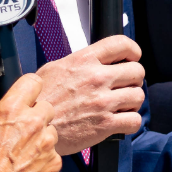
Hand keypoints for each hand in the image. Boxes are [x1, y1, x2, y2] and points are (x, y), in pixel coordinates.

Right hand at [0, 74, 61, 171]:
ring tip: (26, 152)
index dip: (30, 89)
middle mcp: (32, 123)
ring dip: (42, 138)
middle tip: (24, 130)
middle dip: (37, 115)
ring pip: (52, 131)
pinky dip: (45, 159)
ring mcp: (46, 143)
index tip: (27, 96)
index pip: (33, 82)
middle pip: (46, 106)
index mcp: (11, 110)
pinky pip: (54, 154)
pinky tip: (30, 167)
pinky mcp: (54, 163)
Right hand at [35, 35, 145, 154]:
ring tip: (120, 105)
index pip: (121, 44)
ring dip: (132, 102)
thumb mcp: (53, 69)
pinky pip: (134, 121)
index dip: (133, 50)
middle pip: (137, 71)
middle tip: (124, 86)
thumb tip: (92, 60)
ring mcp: (102, 102)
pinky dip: (130, 122)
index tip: (132, 57)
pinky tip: (120, 122)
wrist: (32, 127)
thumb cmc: (39, 99)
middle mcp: (96, 78)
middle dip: (134, 79)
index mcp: (84, 61)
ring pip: (138, 96)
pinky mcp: (105, 125)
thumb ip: (77, 62)